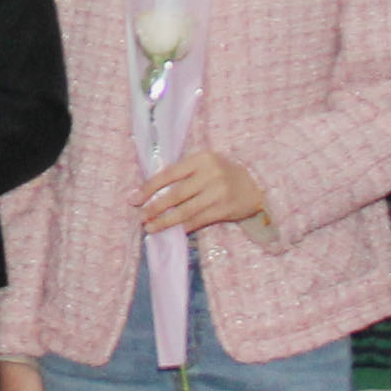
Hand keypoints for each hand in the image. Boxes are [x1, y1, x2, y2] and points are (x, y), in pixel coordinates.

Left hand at [140, 145, 269, 237]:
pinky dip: (184, 227)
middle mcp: (210, 174)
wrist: (256, 184)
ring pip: (186, 210)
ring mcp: (218, 192)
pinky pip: (199, 220)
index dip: (149, 187)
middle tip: (140, 216)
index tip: (134, 198)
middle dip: (155, 207)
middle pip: (176, 194)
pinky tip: (172, 231)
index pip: (169, 174)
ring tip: (150, 227)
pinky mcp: (225, 209)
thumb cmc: (223, 173)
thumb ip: (184, 173)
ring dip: (165, 221)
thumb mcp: (205, 164)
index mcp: (201, 158)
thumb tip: (151, 191)